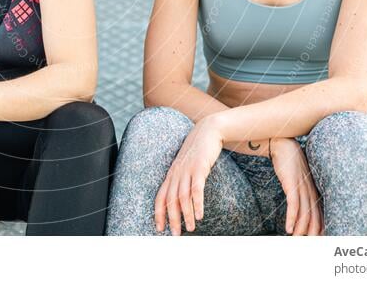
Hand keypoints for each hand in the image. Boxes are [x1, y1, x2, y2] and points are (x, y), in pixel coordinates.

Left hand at [154, 115, 222, 235]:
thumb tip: (184, 198)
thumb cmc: (198, 151)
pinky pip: (197, 188)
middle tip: (175, 235)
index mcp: (172, 174)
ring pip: (183, 197)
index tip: (159, 228)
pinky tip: (199, 215)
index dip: (158, 213)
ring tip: (190, 229)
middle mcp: (176, 173)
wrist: (207, 131)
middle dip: (172, 219)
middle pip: (170, 200)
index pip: (160, 196)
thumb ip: (183, 180)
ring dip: (186, 215)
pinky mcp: (199, 167)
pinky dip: (197, 203)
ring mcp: (187, 170)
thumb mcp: (187, 166)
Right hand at [271, 138, 323, 235]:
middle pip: (316, 217)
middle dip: (313, 233)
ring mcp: (302, 188)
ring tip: (297, 240)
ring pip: (305, 214)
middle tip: (309, 245)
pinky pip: (293, 205)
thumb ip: (302, 190)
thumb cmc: (290, 163)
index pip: (321, 214)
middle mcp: (311, 191)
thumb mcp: (299, 178)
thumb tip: (300, 204)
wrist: (284, 145)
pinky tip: (287, 229)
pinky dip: (291, 218)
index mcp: (315, 190)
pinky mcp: (292, 184)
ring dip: (300, 230)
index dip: (322, 229)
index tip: (319, 240)